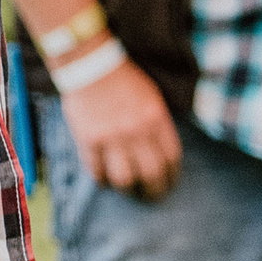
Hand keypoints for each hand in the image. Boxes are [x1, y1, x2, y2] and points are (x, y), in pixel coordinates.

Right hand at [60, 54, 181, 200]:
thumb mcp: (152, 97)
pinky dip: (101, 179)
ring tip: (126, 189)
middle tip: (150, 196)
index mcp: (156, 118)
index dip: (172, 176)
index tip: (169, 182)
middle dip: (153, 191)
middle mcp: (136, 131)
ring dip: (126, 188)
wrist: (91, 64)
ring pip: (124, 179)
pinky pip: (97, 170)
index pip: (171, 158)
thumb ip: (158, 124)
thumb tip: (162, 153)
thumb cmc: (124, 79)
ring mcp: (111, 137)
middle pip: (151, 174)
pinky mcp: (89, 140)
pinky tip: (103, 178)